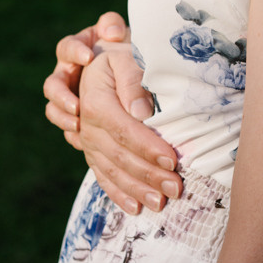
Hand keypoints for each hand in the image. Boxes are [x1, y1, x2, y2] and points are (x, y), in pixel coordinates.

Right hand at [44, 10, 133, 147]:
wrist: (141, 74)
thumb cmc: (130, 48)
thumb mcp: (123, 35)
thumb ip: (115, 27)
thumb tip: (112, 33)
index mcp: (77, 50)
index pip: (66, 47)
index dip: (74, 52)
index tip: (89, 57)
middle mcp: (68, 74)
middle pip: (53, 84)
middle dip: (61, 95)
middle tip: (77, 104)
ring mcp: (70, 98)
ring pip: (54, 108)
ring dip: (63, 117)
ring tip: (78, 124)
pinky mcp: (78, 118)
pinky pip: (67, 128)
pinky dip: (73, 135)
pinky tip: (84, 141)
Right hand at [79, 52, 182, 215]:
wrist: (101, 59)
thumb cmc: (120, 55)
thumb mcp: (126, 56)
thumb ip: (133, 80)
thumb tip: (141, 112)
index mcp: (95, 99)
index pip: (123, 130)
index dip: (147, 147)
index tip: (173, 160)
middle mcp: (87, 124)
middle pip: (118, 155)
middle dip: (148, 174)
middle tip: (176, 188)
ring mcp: (87, 140)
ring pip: (110, 170)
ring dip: (136, 189)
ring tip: (160, 204)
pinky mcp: (91, 150)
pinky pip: (102, 175)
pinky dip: (118, 193)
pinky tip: (135, 207)